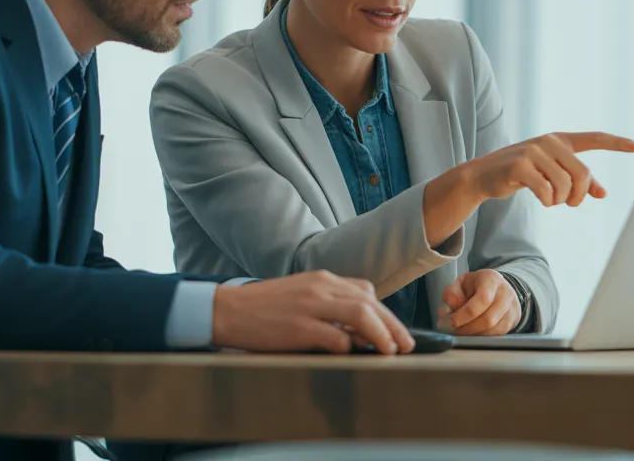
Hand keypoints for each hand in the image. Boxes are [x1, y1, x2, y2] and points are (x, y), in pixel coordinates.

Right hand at [211, 270, 415, 354]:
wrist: (227, 310)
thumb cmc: (263, 308)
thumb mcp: (299, 295)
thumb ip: (327, 304)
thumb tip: (357, 329)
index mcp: (320, 279)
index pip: (365, 291)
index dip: (385, 312)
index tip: (395, 331)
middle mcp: (319, 287)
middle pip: (369, 302)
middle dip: (393, 325)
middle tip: (405, 345)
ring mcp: (310, 306)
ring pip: (361, 314)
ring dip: (381, 334)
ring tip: (390, 352)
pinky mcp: (298, 327)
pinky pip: (336, 337)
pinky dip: (350, 346)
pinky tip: (354, 355)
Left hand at [442, 269, 519, 335]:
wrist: (497, 287)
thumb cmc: (476, 285)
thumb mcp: (460, 283)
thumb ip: (452, 293)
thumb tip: (454, 305)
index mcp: (490, 279)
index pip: (483, 298)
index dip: (466, 313)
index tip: (453, 320)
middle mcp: (505, 292)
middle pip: (488, 318)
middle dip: (468, 327)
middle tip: (455, 328)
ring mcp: (512, 307)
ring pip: (494, 329)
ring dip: (474, 334)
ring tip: (462, 329)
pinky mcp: (514, 319)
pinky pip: (498, 334)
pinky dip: (483, 336)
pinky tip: (473, 332)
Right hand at [468, 131, 633, 206]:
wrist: (484, 175)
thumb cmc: (521, 174)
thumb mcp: (551, 174)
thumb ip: (577, 181)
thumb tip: (603, 193)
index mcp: (560, 140)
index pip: (594, 138)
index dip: (617, 143)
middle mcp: (549, 141)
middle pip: (582, 174)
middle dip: (579, 195)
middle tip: (570, 203)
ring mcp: (533, 151)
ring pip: (565, 185)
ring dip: (560, 200)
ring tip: (551, 199)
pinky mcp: (519, 165)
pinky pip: (546, 190)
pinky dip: (547, 201)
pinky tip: (542, 200)